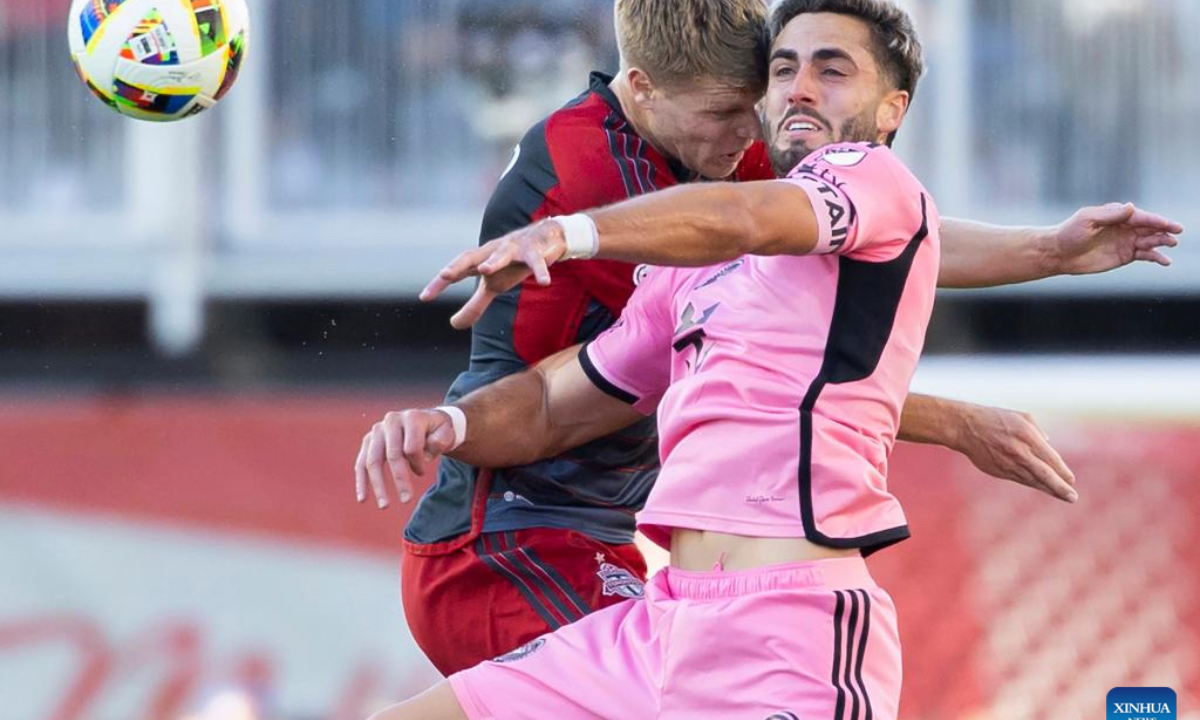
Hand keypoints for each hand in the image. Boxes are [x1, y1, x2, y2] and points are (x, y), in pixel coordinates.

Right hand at [354, 409, 457, 507]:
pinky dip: (362, 481)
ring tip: (384, 506)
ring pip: (372, 461)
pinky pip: (361, 463)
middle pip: (392, 455)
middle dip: (399, 480)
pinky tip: (363, 498)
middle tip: (407, 500)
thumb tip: (431, 446)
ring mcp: (377, 430)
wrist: (426, 422)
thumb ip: (442, 439)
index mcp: (412, 417)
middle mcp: (391, 420)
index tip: (422, 472)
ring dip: (378, 485)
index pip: (412, 447)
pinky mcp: (368, 441)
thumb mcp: (447, 433)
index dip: (418, 463)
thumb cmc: (437, 431)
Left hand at [420, 220, 568, 328]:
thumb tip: (453, 324)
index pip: (456, 271)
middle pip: (471, 256)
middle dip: (458, 265)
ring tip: (485, 270)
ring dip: (494, 261)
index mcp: (479, 261)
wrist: (545, 239)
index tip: (424, 297)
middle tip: (445, 275)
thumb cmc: (513, 263)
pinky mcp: (535, 251)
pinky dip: (540, 271)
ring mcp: (514, 249)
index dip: (439, 283)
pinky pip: (537, 262)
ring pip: (502, 254)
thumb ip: (474, 305)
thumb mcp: (493, 286)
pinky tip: (544, 282)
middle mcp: (492, 252)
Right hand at [955, 405, 1077, 502]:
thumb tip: (1049, 444)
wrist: (965, 427)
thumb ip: (1038, 432)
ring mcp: (1008, 463)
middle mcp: (1019, 452)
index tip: (1071, 480)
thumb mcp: (1021, 417)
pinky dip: (1032, 484)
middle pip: (1045, 475)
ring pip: (1032, 481)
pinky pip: (1020, 479)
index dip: (1063, 472)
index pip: (1051, 459)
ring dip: (1048, 489)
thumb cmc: (995, 418)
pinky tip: (1041, 487)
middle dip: (1060, 488)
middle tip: (1073, 497)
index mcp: (1027, 436)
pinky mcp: (999, 471)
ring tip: (1062, 496)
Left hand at [1049, 202, 1181, 275]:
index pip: (1141, 217)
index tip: (1168, 224)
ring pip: (1150, 240)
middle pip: (1150, 227)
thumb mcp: (1087, 220)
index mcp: (1117, 215)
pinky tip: (1165, 261)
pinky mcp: (1125, 255)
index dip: (1156, 220)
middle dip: (1164, 229)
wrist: (1059, 253)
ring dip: (1162, 242)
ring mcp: (1127, 241)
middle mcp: (1125, 227)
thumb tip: (1131, 206)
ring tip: (1172, 244)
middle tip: (1177, 232)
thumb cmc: (1070, 233)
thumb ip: (1110, 215)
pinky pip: (1145, 255)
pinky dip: (1156, 257)